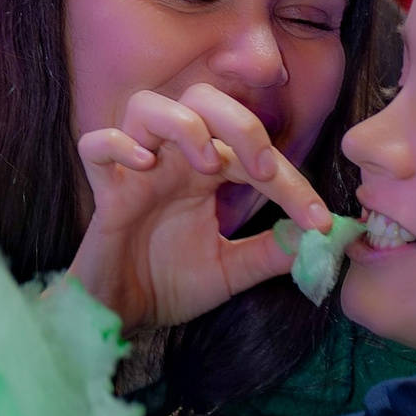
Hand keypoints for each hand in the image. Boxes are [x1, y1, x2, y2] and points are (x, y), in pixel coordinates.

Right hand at [70, 84, 332, 335]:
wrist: (119, 315)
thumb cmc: (168, 284)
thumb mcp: (231, 271)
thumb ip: (271, 253)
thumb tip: (319, 239)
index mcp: (204, 173)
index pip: (253, 152)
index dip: (292, 182)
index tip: (320, 221)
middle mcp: (172, 161)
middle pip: (202, 100)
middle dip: (240, 124)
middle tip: (261, 170)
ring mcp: (134, 171)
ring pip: (147, 105)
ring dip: (183, 124)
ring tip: (204, 164)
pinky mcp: (104, 192)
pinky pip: (95, 145)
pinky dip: (118, 145)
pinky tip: (142, 165)